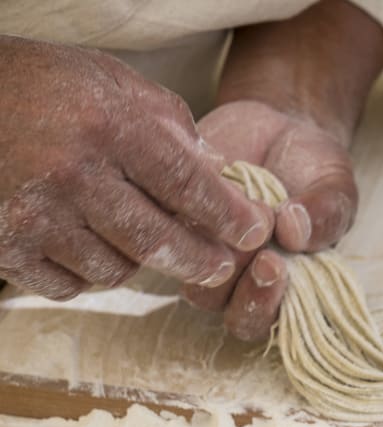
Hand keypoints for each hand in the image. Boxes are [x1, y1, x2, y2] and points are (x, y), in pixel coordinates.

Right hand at [0, 36, 273, 299]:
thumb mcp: (110, 81)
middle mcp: (72, 175)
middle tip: (220, 266)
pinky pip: (69, 285)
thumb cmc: (38, 84)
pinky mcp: (3, 248)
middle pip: (156, 242)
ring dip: (137, 262)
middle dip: (199, 260)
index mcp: (107, 127)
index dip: (228, 215)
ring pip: (115, 271)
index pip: (187, 184)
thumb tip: (217, 170)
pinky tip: (88, 247)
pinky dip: (88, 275)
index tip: (255, 232)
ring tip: (137, 238)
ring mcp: (33, 217)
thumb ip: (169, 123)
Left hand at [182, 100, 357, 340]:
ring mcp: (209, 253)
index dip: (266, 304)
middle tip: (261, 254)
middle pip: (233, 314)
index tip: (275, 265)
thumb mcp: (335, 187)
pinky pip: (170, 233)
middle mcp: (246, 279)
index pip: (271, 321)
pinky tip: (213, 185)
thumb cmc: (314, 168)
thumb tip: (296, 232)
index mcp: (288, 284)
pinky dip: (188, 215)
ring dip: (215, 257)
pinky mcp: (178, 220)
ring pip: (197, 283)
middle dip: (245, 291)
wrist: (280, 127)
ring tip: (234, 215)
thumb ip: (328, 215)